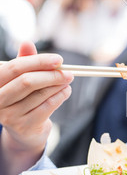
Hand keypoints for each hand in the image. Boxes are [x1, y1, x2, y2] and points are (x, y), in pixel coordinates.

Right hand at [0, 42, 72, 174]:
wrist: (24, 131)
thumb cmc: (22, 98)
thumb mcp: (20, 79)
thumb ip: (24, 61)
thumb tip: (27, 43)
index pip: (15, 68)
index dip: (38, 62)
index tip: (58, 59)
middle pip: (27, 82)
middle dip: (51, 75)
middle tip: (69, 72)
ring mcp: (9, 115)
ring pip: (40, 94)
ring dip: (59, 85)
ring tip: (67, 80)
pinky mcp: (24, 126)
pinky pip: (47, 107)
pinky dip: (60, 97)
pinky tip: (66, 91)